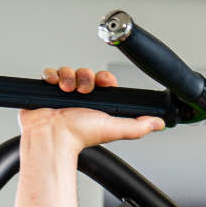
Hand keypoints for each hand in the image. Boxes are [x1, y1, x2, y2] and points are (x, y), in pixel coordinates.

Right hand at [18, 67, 165, 151]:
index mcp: (97, 104)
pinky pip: (51, 73)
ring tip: (68, 90)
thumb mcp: (115, 128)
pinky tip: (55, 86)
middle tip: (84, 91)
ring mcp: (63, 93)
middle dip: (86, 77)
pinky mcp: (47, 90)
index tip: (104, 82)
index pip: (104, 81)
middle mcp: (80, 98)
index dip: (105, 78)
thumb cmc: (79, 136)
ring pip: (69, 71)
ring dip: (69, 77)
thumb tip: (158, 123)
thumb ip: (138, 126)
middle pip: (86, 73)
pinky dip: (52, 76)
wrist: (53, 135)